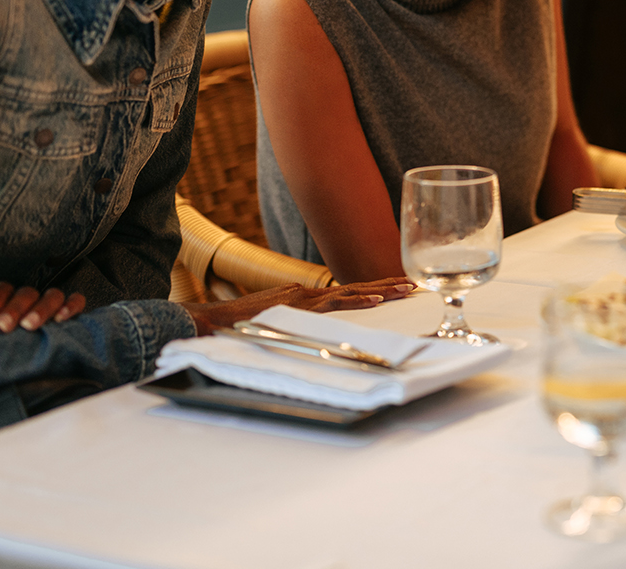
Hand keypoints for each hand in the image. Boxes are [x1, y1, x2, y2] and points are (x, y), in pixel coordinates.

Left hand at [0, 283, 85, 332]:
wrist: (26, 374)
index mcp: (5, 303)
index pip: (2, 289)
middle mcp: (29, 302)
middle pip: (27, 293)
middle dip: (15, 308)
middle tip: (5, 325)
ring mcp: (51, 306)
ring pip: (52, 296)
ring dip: (41, 309)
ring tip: (30, 325)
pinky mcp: (71, 313)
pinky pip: (76, 301)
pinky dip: (70, 306)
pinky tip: (61, 317)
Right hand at [182, 276, 416, 335]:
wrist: (213, 323)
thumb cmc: (239, 330)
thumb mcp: (275, 325)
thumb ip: (294, 327)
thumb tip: (312, 340)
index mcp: (303, 298)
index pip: (346, 293)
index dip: (372, 292)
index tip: (395, 291)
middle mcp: (307, 294)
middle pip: (355, 289)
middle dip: (386, 287)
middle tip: (413, 285)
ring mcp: (304, 299)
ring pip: (352, 293)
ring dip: (381, 291)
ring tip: (406, 288)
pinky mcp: (299, 307)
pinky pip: (335, 303)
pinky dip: (357, 301)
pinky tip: (377, 301)